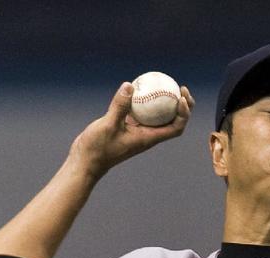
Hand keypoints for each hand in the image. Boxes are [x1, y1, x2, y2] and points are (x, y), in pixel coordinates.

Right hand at [69, 81, 194, 178]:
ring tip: (167, 83)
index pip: (176, 128)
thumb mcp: (108, 126)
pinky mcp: (128, 127)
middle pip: (173, 121)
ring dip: (166, 102)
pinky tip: (140, 85)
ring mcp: (138, 131)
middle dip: (183, 106)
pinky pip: (142, 111)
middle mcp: (147, 135)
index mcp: (148, 138)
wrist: (85, 161)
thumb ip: (119, 106)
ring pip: (158, 116)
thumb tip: (130, 85)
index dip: (184, 113)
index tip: (181, 97)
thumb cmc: (97, 149)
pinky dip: (145, 100)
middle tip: (182, 87)